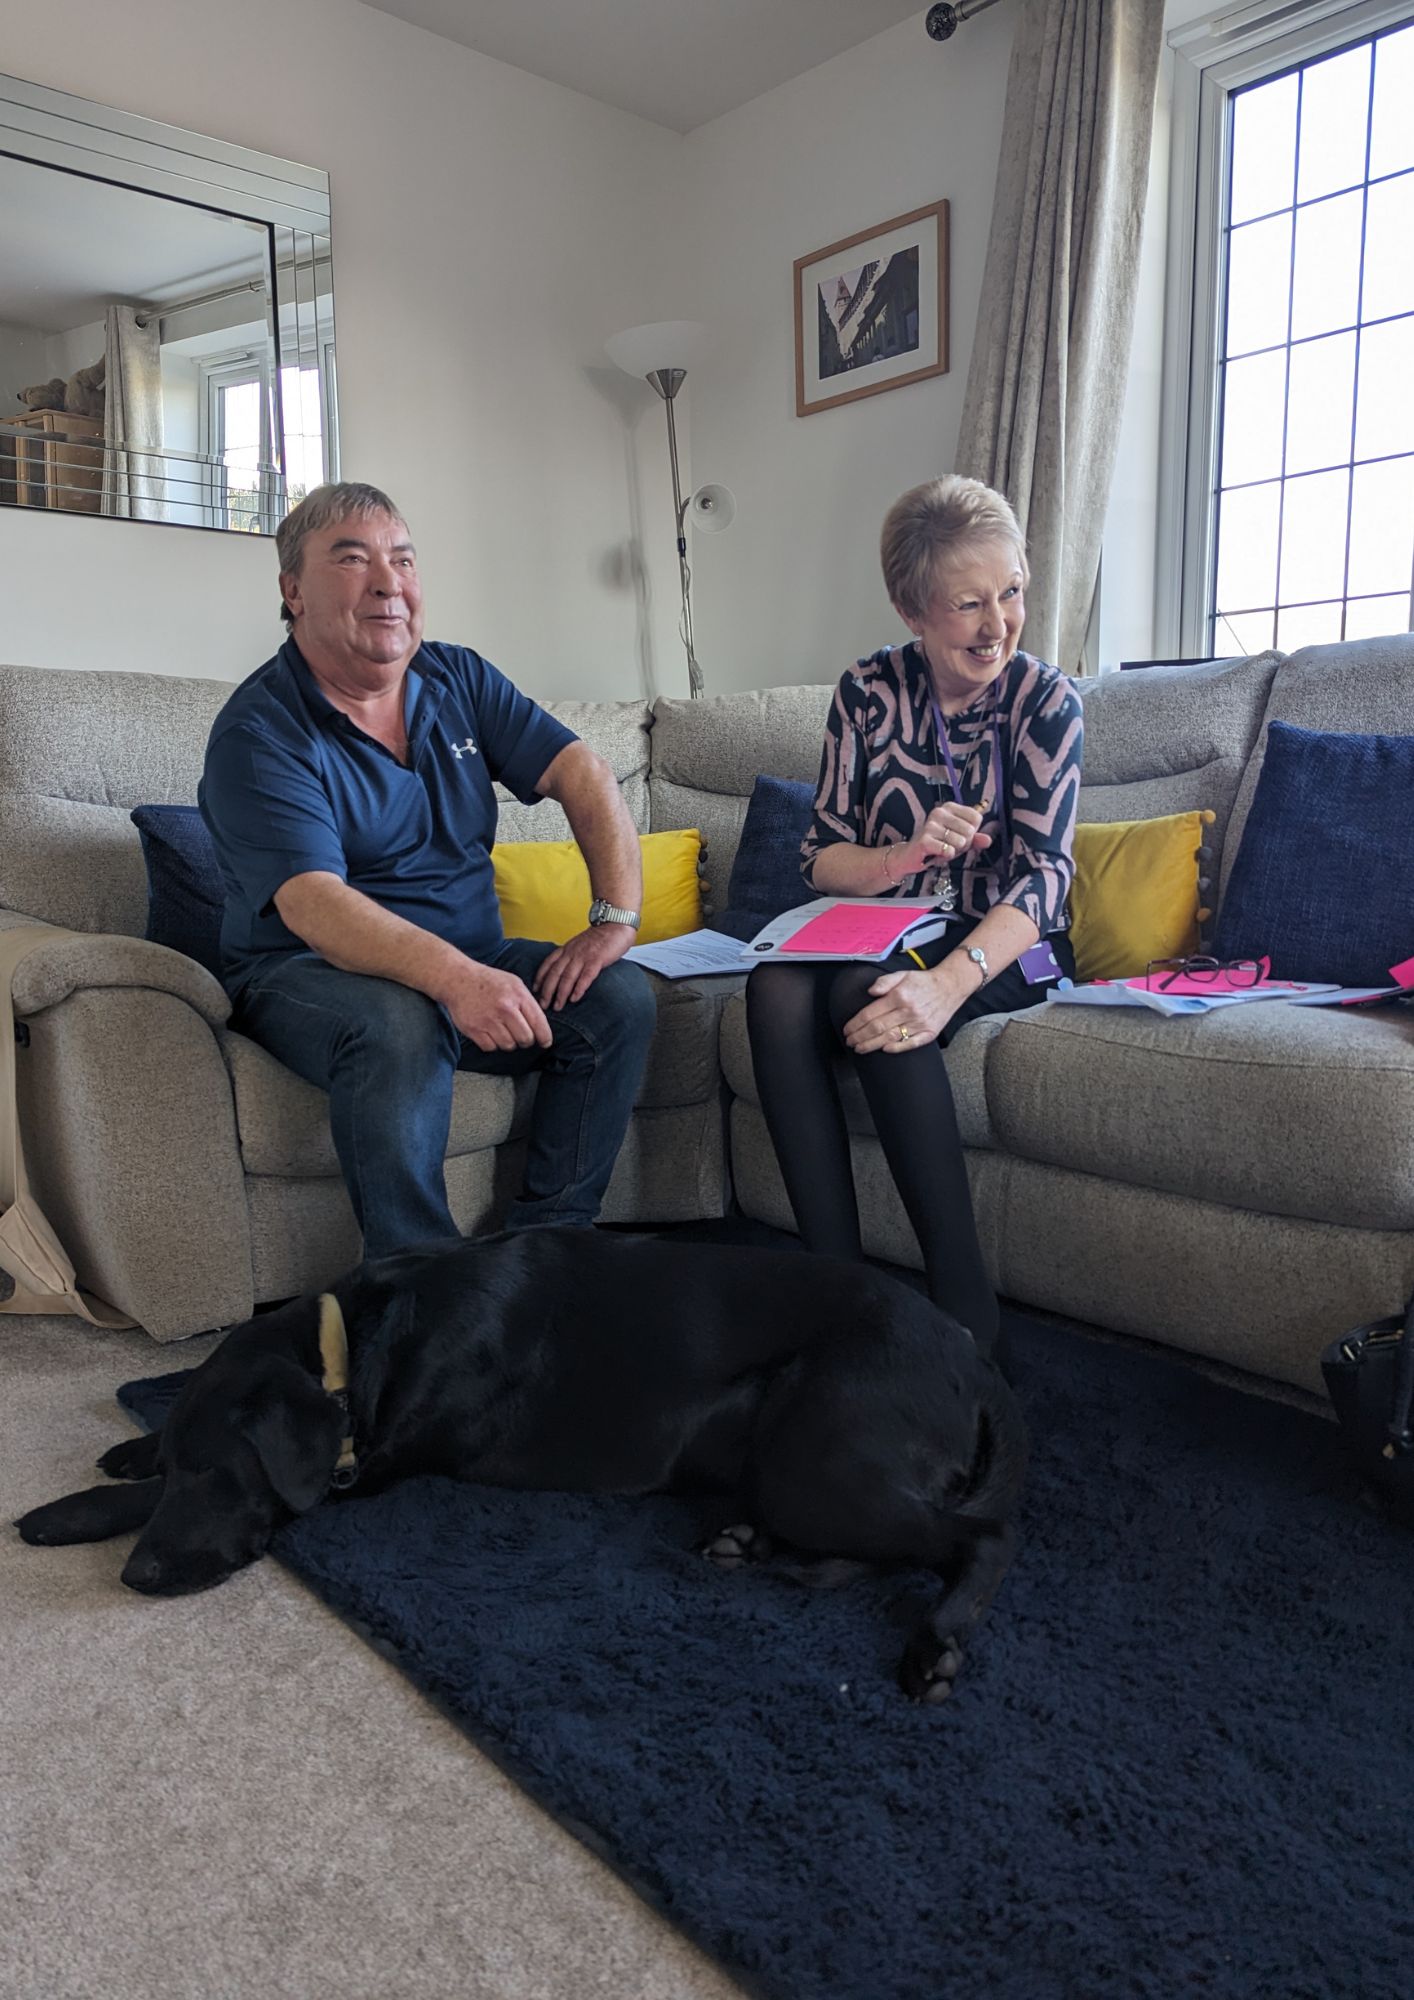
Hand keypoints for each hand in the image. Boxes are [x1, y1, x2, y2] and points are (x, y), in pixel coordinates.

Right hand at [443, 961, 551, 1052]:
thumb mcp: (514, 984)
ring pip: (508, 1046)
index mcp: (518, 996)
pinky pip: (490, 1048)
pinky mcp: (474, 1029)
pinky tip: (489, 1032)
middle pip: (525, 1039)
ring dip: (508, 1042)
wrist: (458, 979)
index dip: (544, 1037)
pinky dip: (492, 1044)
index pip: (539, 1024)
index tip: (545, 1042)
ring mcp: (489, 1020)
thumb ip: (528, 1003)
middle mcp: (505, 1009)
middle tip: (520, 1035)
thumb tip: (541, 1026)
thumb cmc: (489, 982)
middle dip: (525, 1040)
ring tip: (502, 1030)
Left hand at [534, 922, 633, 1009]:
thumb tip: (566, 970)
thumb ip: (572, 955)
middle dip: (547, 991)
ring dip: (560, 994)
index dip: (540, 977)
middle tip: (543, 1005)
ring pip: (567, 977)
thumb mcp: (580, 944)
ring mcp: (584, 956)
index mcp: (567, 948)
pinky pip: (585, 976)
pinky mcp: (597, 959)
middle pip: (555, 973)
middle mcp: (572, 952)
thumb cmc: (600, 936)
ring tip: (557, 1006)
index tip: (534, 989)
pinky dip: (578, 989)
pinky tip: (574, 999)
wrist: (616, 923)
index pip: (548, 963)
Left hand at [842, 966, 964, 1054]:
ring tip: (860, 1049)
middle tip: (849, 1042)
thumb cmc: (923, 982)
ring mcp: (920, 1023)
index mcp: (899, 996)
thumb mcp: (902, 974)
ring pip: (890, 1037)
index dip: (856, 1024)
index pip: (870, 1014)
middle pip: (877, 1028)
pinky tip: (885, 1050)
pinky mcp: (930, 1032)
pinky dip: (897, 1048)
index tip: (847, 1029)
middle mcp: (908, 1011)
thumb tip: (870, 992)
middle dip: (860, 1037)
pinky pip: (911, 1043)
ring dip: (872, 1045)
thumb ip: (884, 982)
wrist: (950, 986)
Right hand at [889, 804, 990, 881]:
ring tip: (941, 849)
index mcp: (949, 807)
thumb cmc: (936, 846)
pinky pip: (949, 851)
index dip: (971, 833)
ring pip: (960, 842)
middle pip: (970, 831)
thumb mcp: (959, 840)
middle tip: (948, 845)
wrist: (910, 856)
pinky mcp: (925, 840)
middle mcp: (939, 812)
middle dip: (963, 844)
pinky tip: (936, 854)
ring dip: (953, 851)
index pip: (976, 818)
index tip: (957, 836)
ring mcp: (931, 825)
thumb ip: (975, 839)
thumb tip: (988, 840)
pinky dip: (945, 857)